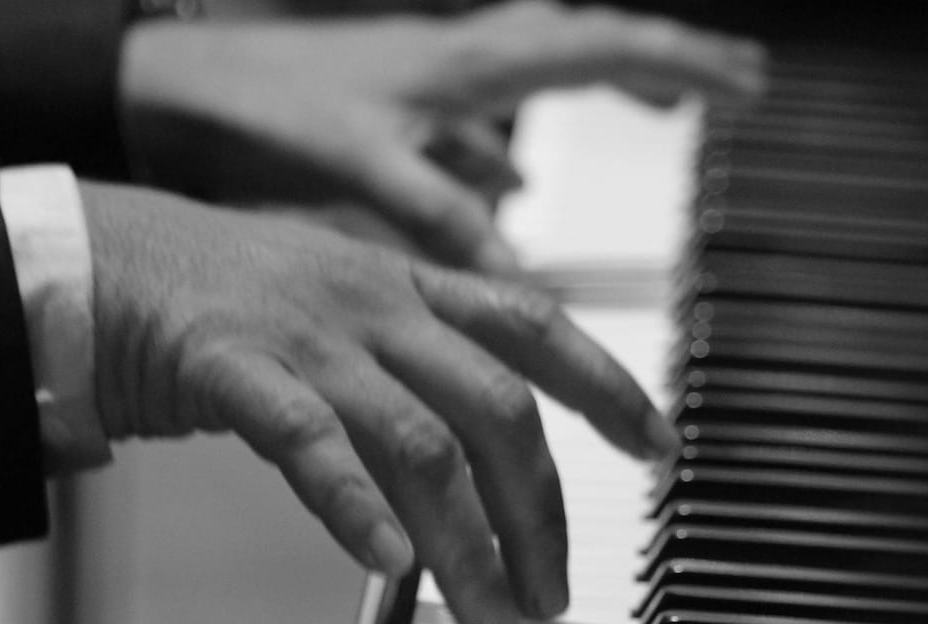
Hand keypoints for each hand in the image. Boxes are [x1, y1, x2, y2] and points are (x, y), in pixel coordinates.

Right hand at [81, 180, 675, 623]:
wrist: (101, 256)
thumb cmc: (230, 297)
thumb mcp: (344, 307)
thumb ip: (414, 360)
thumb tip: (478, 451)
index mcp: (411, 285)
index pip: (536, 328)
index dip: (608, 387)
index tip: (658, 449)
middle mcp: (377, 303)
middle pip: (497, 407)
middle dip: (541, 510)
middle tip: (553, 593)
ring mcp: (309, 334)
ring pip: (420, 442)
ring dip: (468, 543)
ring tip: (492, 617)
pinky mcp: (232, 367)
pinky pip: (308, 441)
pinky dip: (354, 507)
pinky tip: (388, 565)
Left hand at [118, 0, 764, 272]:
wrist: (177, 81)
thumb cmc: (258, 111)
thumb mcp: (360, 169)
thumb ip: (444, 217)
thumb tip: (520, 276)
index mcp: (468, 67)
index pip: (601, 50)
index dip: (683, 68)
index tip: (750, 83)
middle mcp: (466, 60)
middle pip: (595, 42)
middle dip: (671, 60)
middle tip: (742, 80)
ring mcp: (442, 76)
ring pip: (549, 67)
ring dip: (609, 83)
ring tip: (664, 108)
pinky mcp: (411, 103)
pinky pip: (493, 110)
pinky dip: (525, 138)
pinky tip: (519, 174)